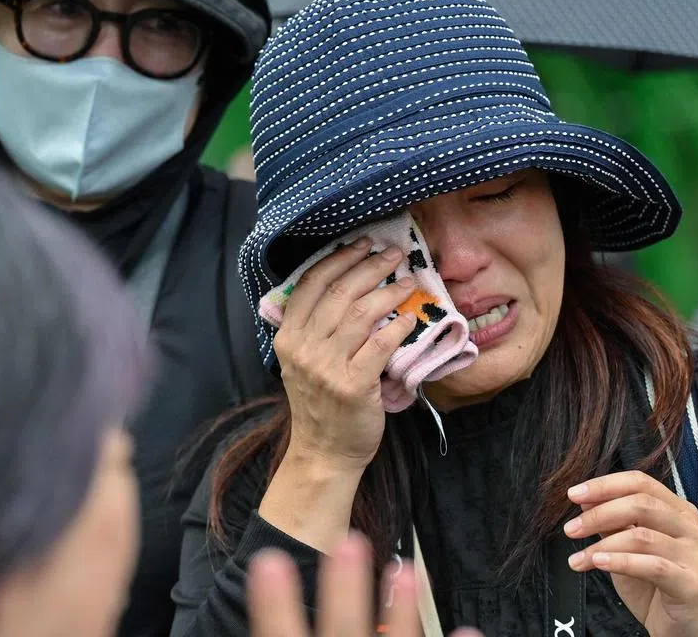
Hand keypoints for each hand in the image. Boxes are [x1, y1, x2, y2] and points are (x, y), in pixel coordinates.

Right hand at [247, 534, 483, 636]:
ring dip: (403, 610)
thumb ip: (293, 629)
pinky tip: (469, 631)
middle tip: (350, 540)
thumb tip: (271, 580)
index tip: (269, 559)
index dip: (274, 602)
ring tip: (405, 569)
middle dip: (346, 588)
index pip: (280, 636)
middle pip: (342, 630)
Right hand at [273, 238, 417, 470]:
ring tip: (407, 281)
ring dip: (389, 291)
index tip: (362, 244)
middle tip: (393, 254)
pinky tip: (409, 317)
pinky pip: (380, 344)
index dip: (339, 258)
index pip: (311, 284)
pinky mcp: (354, 385)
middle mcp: (303, 348)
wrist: (324, 453)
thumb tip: (347, 285)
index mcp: (288, 337)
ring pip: (362, 313)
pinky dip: (398, 326)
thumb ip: (313, 328)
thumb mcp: (301, 362)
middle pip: (340, 293)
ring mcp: (327, 367)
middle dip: (370, 266)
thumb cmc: (320, 404)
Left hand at [564, 471, 697, 636]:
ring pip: (641, 536)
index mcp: (676, 510)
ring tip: (579, 558)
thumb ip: (612, 523)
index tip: (574, 494)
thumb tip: (586, 500)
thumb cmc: (656, 586)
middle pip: (640, 504)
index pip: (640, 482)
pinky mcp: (691, 581)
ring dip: (602, 545)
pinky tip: (598, 563)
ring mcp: (694, 553)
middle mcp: (689, 526)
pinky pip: (652, 565)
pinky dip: (620, 562)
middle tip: (571, 529)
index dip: (604, 485)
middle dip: (599, 513)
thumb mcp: (628, 549)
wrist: (686, 627)